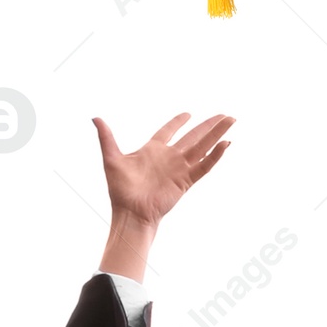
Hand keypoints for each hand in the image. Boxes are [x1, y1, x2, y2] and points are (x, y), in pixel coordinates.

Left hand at [94, 113, 233, 281]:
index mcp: (153, 150)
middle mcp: (169, 157)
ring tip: (231, 120)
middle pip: (194, 136)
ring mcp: (179, 168)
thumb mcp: (112, 159)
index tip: (188, 113)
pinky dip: (215, 155)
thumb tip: (95, 118)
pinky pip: (204, 166)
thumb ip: (107, 138)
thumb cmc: (120, 190)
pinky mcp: (186, 180)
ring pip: (202, 146)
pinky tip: (226, 144)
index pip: (168, 131)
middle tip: (224, 114)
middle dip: (209, 125)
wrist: (130, 213)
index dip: (178, 122)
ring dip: (217, 134)